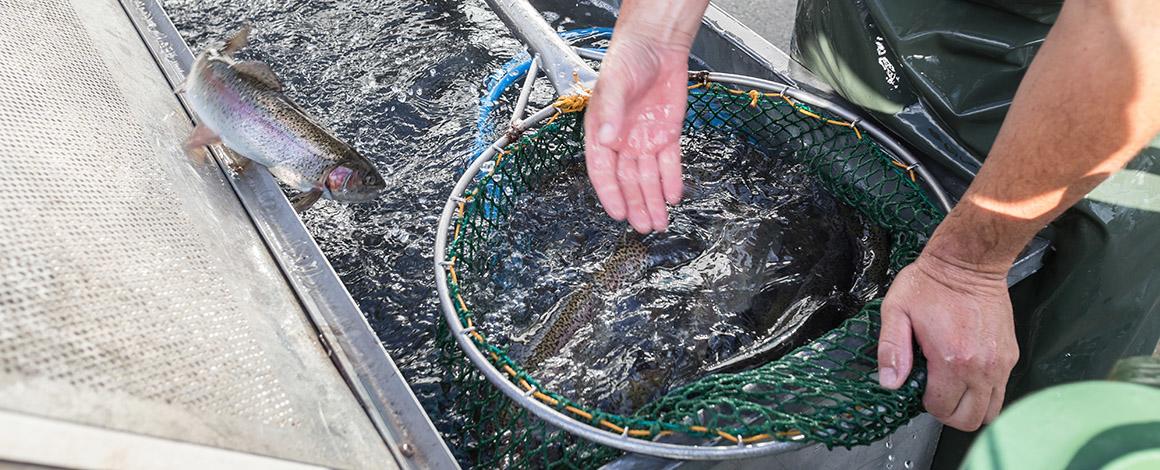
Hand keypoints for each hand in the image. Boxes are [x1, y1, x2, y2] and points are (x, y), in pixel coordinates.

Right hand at [584, 35, 688, 232]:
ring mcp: (645, 140)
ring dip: (653, 200)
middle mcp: (622, 141)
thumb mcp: (614, 84)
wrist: (656, 46)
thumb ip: (610, 112)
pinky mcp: (667, 135)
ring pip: (649, 177)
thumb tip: (606, 138)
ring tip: (658, 222)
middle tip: (643, 227)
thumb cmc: (626, 60)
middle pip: (628, 181)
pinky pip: (670, 163)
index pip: (603, 170)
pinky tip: (673, 197)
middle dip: (636, 205)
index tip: (618, 212)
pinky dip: (672, 181)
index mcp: (601, 132)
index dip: (610, 193)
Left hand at [877, 252, 1018, 430]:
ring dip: (970, 407)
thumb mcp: (896, 311)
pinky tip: (966, 374)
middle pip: (971, 420)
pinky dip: (985, 393)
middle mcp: (983, 367)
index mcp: (953, 359)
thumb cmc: (930, 284)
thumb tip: (890, 382)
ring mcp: (1001, 363)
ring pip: (992, 411)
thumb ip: (891, 349)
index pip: (942, 409)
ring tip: (952, 387)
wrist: (969, 263)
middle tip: (935, 393)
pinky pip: (1001, 391)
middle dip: (949, 413)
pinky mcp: (1011, 355)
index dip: (926, 403)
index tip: (920, 385)